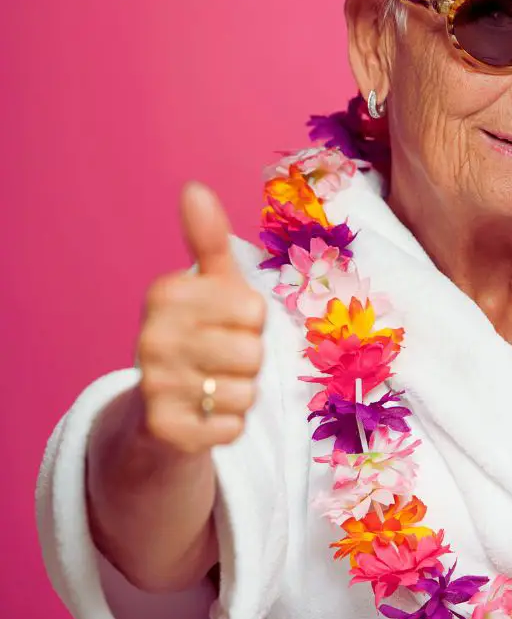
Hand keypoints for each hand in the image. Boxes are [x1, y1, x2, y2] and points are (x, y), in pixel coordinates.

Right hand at [136, 182, 265, 453]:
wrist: (159, 408)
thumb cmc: (200, 333)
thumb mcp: (209, 284)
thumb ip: (208, 238)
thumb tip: (194, 188)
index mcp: (164, 294)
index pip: (253, 309)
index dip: (251, 321)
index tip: (225, 324)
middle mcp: (151, 337)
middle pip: (251, 352)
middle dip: (248, 360)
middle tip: (221, 360)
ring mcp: (154, 386)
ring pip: (245, 393)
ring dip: (241, 394)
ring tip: (214, 386)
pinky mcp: (165, 430)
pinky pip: (232, 428)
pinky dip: (230, 426)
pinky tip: (206, 415)